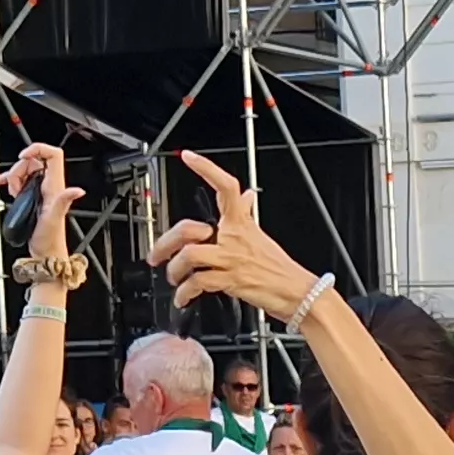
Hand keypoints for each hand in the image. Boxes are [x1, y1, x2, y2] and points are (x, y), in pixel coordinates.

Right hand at [0, 142, 79, 268]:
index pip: (53, 154)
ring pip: (25, 170)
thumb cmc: (50, 238)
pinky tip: (3, 183)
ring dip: (13, 176)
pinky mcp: (32, 195)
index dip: (38, 149)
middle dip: (19, 168)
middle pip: (34, 161)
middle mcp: (49, 185)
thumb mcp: (54, 217)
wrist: (45, 252)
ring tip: (13, 192)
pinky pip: (20, 180)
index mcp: (55, 186)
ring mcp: (41, 190)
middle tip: (16, 185)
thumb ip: (64, 201)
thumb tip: (78, 190)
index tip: (23, 156)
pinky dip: (10, 179)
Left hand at [151, 152, 315, 316]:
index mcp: (241, 223)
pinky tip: (184, 297)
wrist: (297, 292)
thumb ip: (247, 213)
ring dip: (175, 270)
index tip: (189, 157)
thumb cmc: (279, 267)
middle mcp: (233, 237)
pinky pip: (198, 283)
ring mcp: (231, 259)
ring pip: (189, 255)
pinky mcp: (231, 281)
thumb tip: (247, 196)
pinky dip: (186, 293)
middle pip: (188, 228)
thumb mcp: (261, 234)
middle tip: (156, 254)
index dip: (207, 168)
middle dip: (164, 243)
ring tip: (174, 278)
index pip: (226, 187)